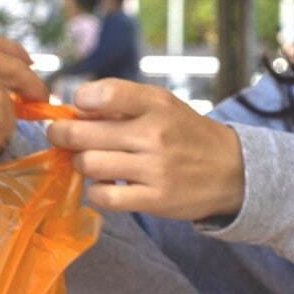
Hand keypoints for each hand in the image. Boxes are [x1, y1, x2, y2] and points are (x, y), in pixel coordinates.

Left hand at [46, 79, 245, 221]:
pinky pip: (104, 197)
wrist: (233, 170)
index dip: (79, 101)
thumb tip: (73, 112)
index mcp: (155, 104)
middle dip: (61, 135)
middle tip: (61, 137)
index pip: (102, 93)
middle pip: (82, 134)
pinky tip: (105, 185)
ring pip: (88, 165)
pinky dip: (97, 192)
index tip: (80, 108)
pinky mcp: (154, 199)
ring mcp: (154, 168)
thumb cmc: (186, 134)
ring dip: (80, 164)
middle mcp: (154, 134)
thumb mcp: (162, 106)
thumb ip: (121, 104)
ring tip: (89, 161)